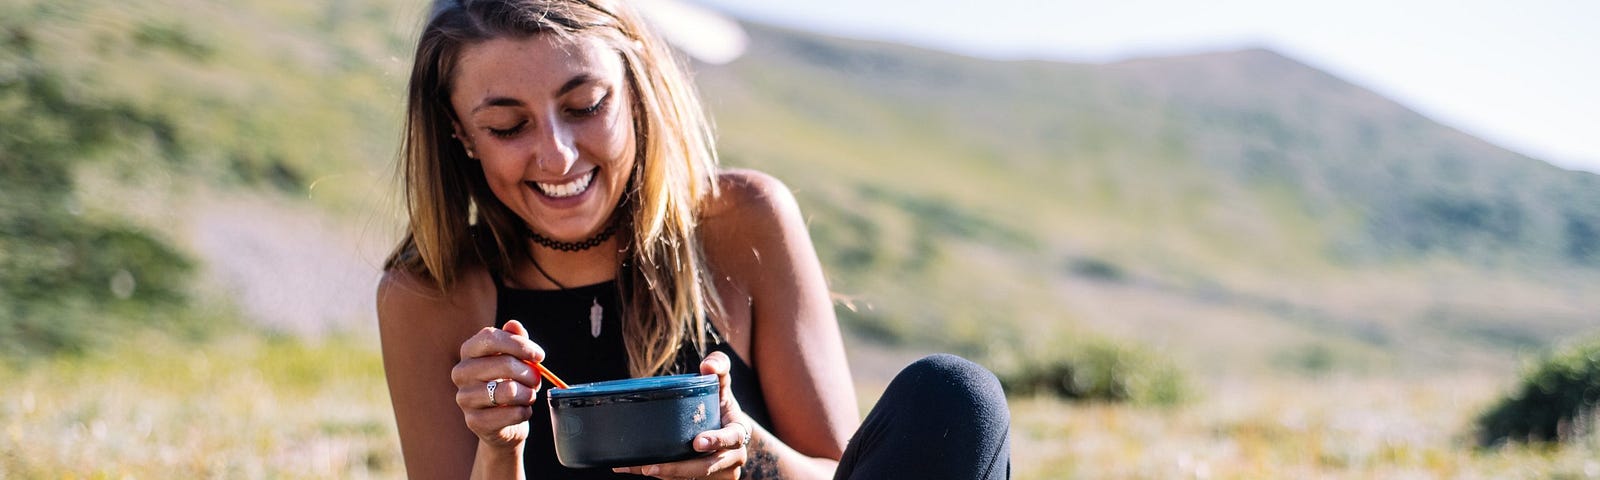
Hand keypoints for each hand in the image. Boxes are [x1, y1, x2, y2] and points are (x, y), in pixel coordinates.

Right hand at [451, 320, 544, 448]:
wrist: (502, 423)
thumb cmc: (510, 383)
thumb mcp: (515, 359)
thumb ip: (515, 340)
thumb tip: (514, 325)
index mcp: (469, 352)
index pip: (491, 337)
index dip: (519, 344)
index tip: (539, 356)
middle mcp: (461, 373)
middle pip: (504, 364)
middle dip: (529, 373)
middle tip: (537, 380)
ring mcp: (464, 398)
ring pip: (509, 390)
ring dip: (528, 394)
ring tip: (529, 396)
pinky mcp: (474, 421)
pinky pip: (511, 413)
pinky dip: (524, 412)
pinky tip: (521, 411)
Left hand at [613, 351, 752, 478]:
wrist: (730, 435)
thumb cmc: (722, 406)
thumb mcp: (723, 386)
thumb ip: (719, 367)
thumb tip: (708, 365)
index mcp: (739, 433)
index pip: (733, 438)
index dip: (716, 440)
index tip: (696, 442)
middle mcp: (734, 458)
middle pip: (706, 467)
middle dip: (679, 469)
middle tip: (651, 466)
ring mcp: (721, 474)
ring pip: (692, 478)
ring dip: (665, 475)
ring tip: (637, 467)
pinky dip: (662, 477)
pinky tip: (636, 469)